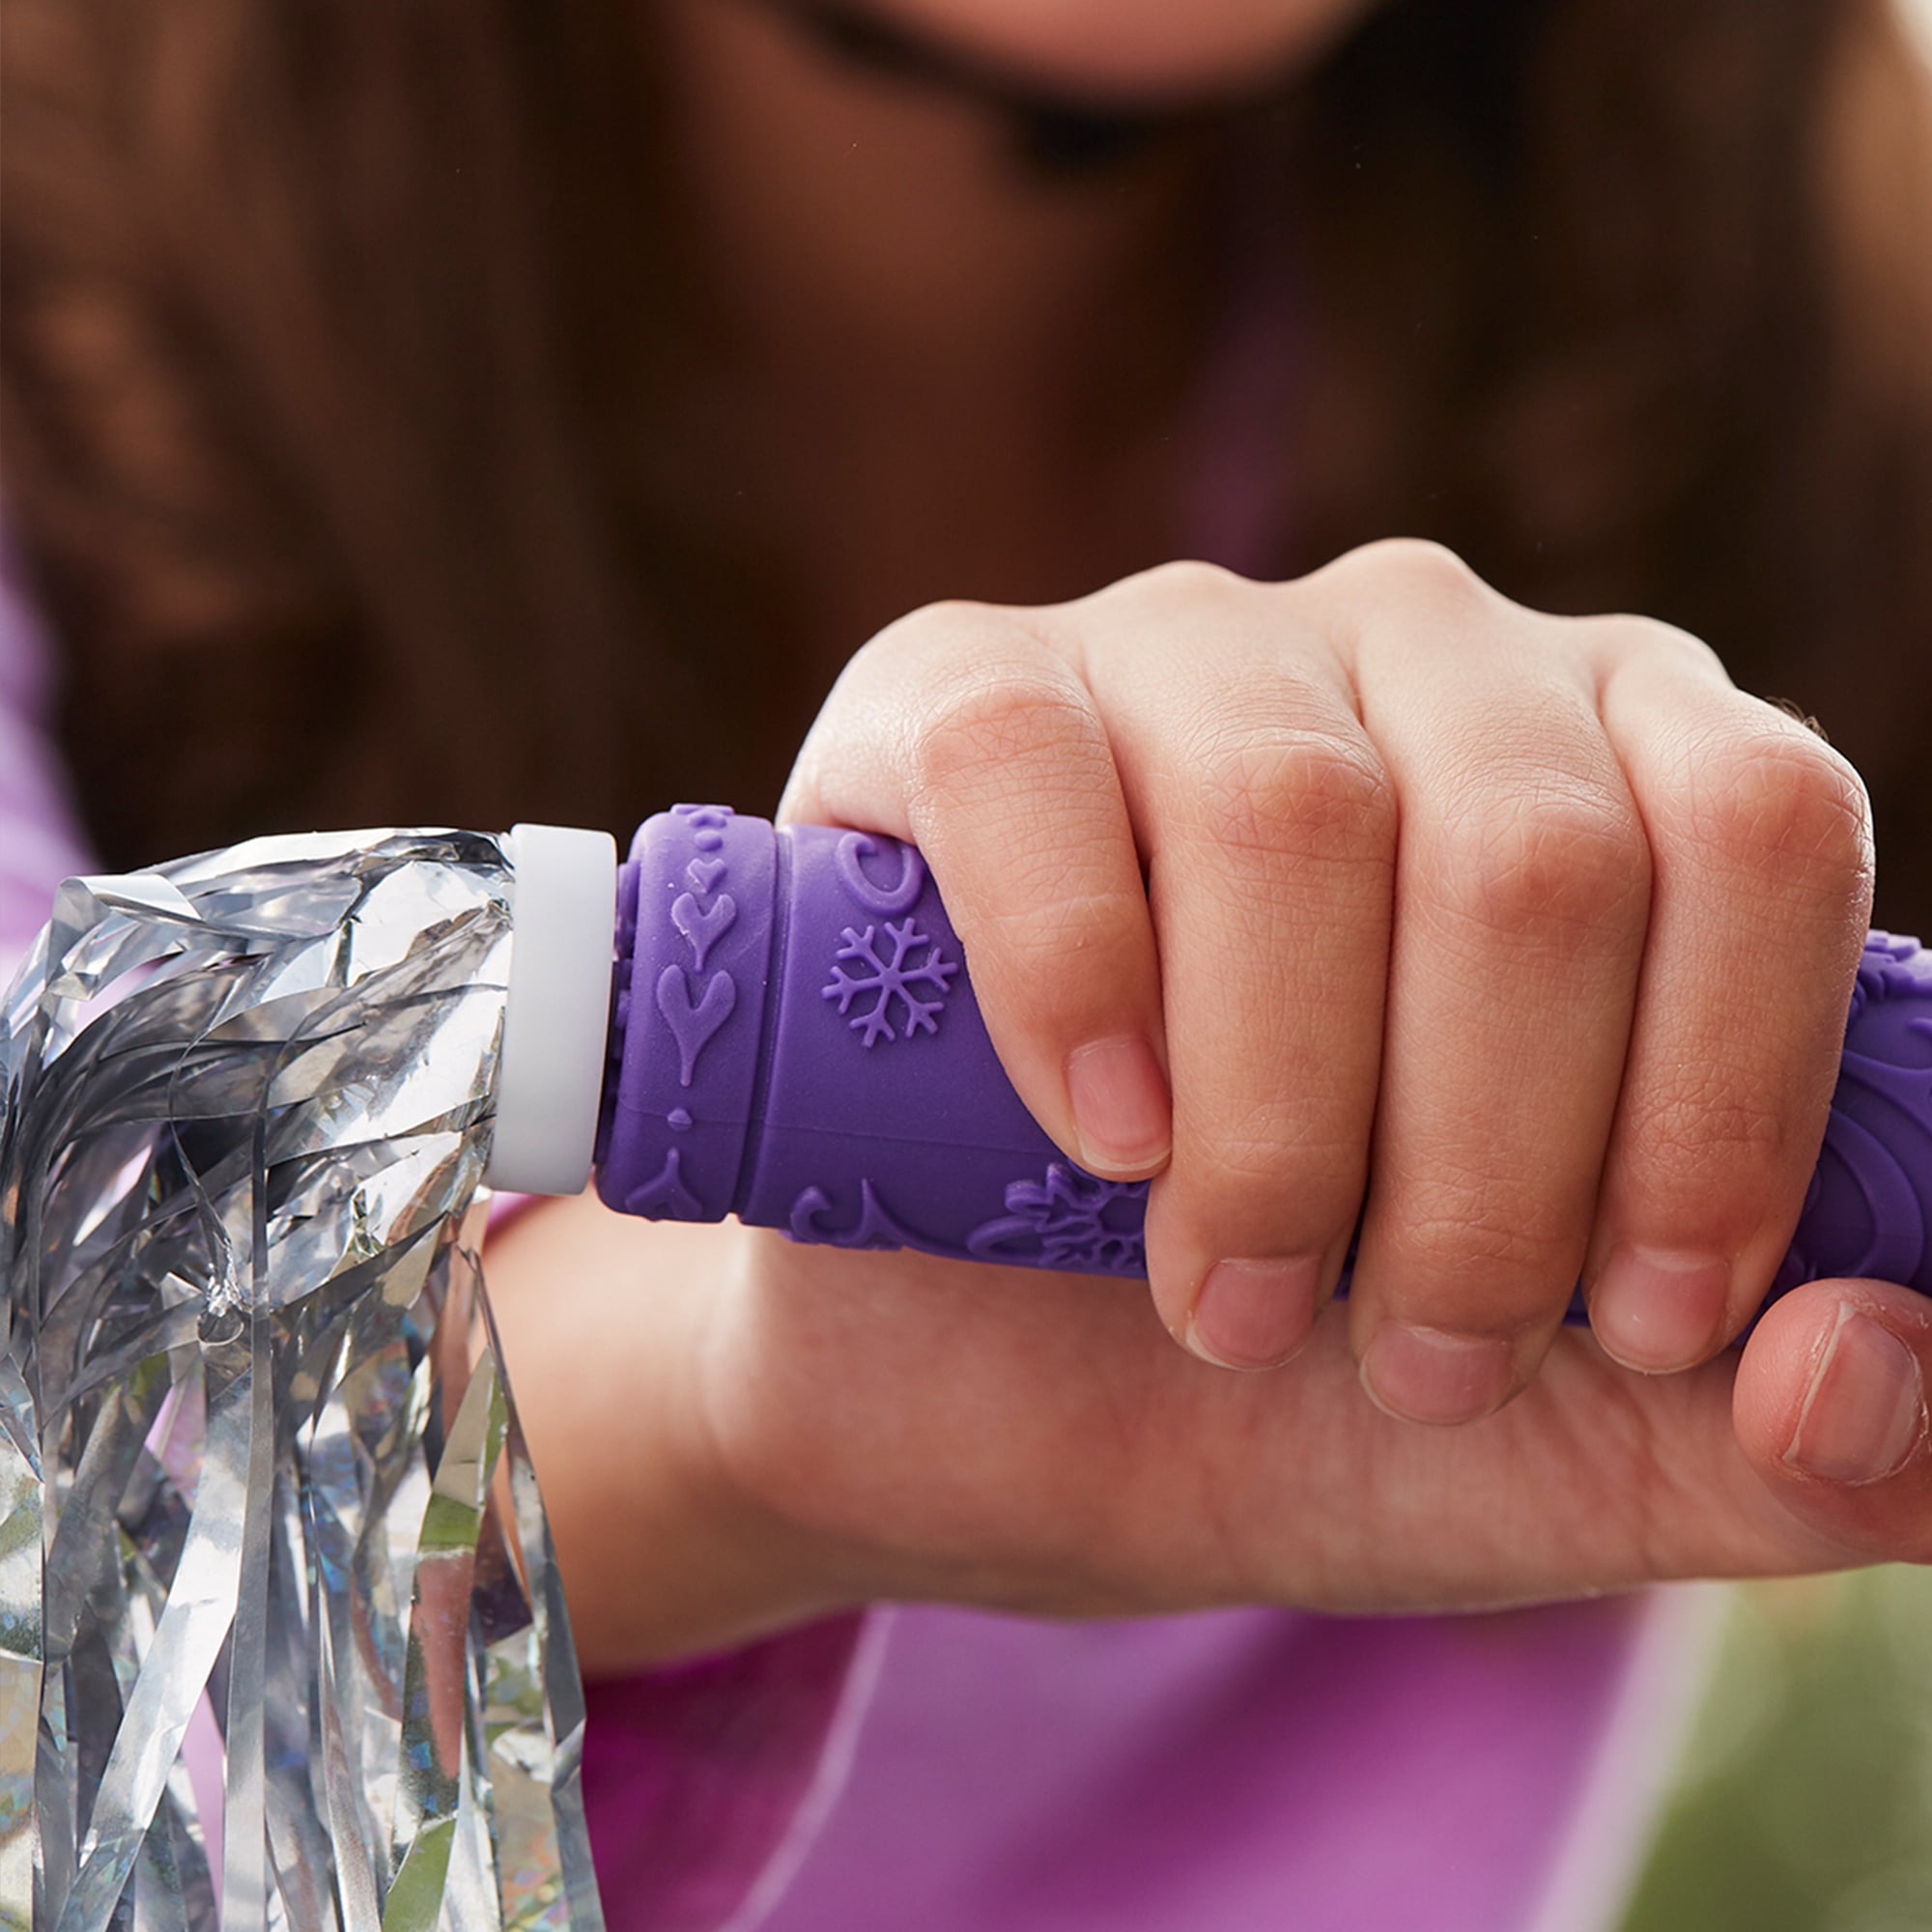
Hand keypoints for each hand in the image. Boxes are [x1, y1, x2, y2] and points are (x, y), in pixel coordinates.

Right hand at [487, 543, 1931, 1671]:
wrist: (978, 1387)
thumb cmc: (1283, 1372)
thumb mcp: (1558, 1452)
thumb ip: (1780, 1451)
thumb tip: (1873, 1355)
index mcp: (1615, 774)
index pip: (1757, 827)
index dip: (1723, 1102)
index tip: (1626, 1329)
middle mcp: (1414, 655)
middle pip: (1530, 851)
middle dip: (1479, 1176)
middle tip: (1400, 1355)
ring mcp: (1177, 650)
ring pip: (1291, 810)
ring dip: (1274, 1124)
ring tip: (1225, 1292)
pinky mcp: (952, 692)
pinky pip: (1026, 772)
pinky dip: (1071, 983)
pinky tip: (1096, 1132)